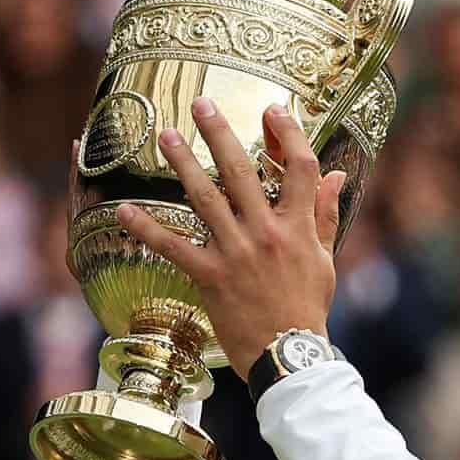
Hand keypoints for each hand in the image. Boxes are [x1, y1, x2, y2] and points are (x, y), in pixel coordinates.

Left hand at [115, 98, 344, 379]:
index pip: (299, 168)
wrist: (288, 354)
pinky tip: (123, 209)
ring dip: (183, 164)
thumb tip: (335, 176)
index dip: (287, 134)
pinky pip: (173, 247)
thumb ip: (325, 215)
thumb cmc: (307, 309)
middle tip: (200, 104)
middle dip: (220, 134)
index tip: (272, 110)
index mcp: (298, 227)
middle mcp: (266, 233)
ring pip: (206, 198)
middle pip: (243, 171)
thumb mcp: (324, 260)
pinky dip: (146, 228)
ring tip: (165, 136)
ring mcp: (236, 253)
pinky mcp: (211, 276)